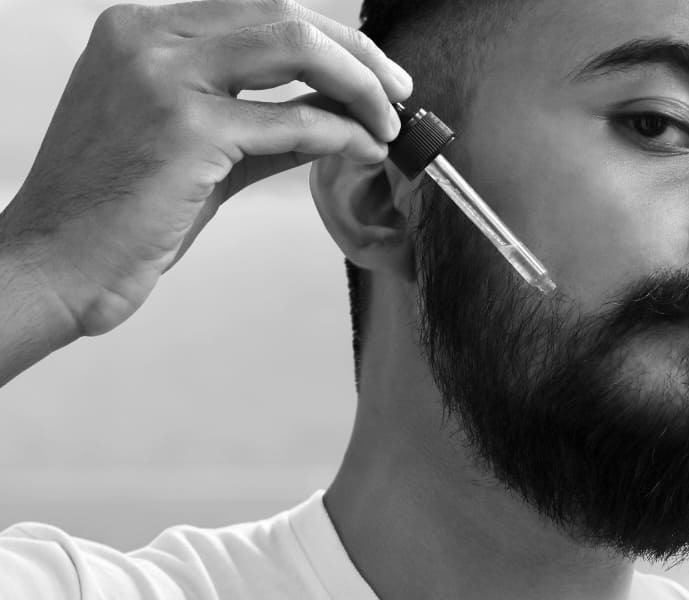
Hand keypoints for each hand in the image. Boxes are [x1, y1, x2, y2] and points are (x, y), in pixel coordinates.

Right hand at [0, 0, 409, 336]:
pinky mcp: (184, 127)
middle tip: (399, 90)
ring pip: (297, 46)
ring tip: (390, 121)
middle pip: (286, 16)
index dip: (328, 39)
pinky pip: (294, 119)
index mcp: (141, 30)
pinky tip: (364, 149)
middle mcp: (147, 36)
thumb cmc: (118, 213)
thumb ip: (263, 122)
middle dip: (358, 53)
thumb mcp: (196, 149)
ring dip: (360, 84)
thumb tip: (337, 111)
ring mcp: (163, 75)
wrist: (52, 265)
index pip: (260, 11)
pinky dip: (342, 132)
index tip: (370, 71)